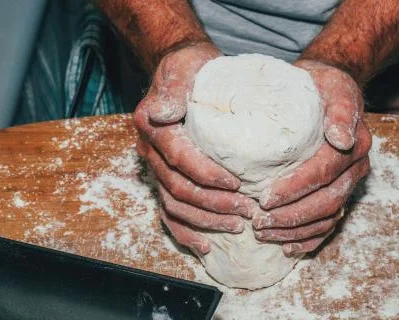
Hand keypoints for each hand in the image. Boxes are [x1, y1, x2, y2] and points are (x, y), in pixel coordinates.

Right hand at [134, 43, 256, 254]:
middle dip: (213, 204)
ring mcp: (158, 169)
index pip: (179, 158)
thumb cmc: (189, 70)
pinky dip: (186, 231)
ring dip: (205, 221)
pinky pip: (171, 213)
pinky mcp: (168, 178)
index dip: (206, 174)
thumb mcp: (183, 69)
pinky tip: (206, 244)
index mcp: (153, 129)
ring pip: (175, 206)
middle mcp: (151, 152)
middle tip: (246, 211)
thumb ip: (172, 91)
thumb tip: (160, 112)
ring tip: (236, 227)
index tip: (237, 184)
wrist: (184, 73)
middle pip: (178, 189)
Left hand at [252, 60, 371, 255]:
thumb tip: (341, 138)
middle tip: (258, 222)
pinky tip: (286, 245)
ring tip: (263, 233)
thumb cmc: (322, 87)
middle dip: (291, 216)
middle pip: (326, 201)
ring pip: (326, 217)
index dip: (295, 188)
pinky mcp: (337, 193)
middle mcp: (354, 168)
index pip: (324, 172)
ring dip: (295, 231)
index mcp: (354, 145)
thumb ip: (340, 109)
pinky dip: (308, 238)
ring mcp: (347, 184)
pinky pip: (328, 223)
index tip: (265, 197)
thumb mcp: (333, 87)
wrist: (328, 91)